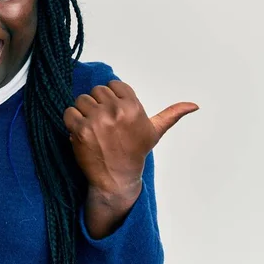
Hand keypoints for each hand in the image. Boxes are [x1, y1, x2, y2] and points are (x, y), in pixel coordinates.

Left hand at [63, 80, 197, 196]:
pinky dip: (71, 121)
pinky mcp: (80, 130)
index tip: (113, 113)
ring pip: (81, 99)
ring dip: (83, 112)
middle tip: (102, 122)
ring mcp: (97, 120)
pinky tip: (81, 131)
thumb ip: (171, 114)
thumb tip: (194, 105)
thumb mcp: (155, 132)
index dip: (111, 98)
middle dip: (97, 104)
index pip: (114, 85)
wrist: (116, 179)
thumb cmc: (135, 153)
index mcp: (133, 107)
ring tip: (92, 127)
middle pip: (96, 91)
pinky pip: (69, 112)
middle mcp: (116, 111)